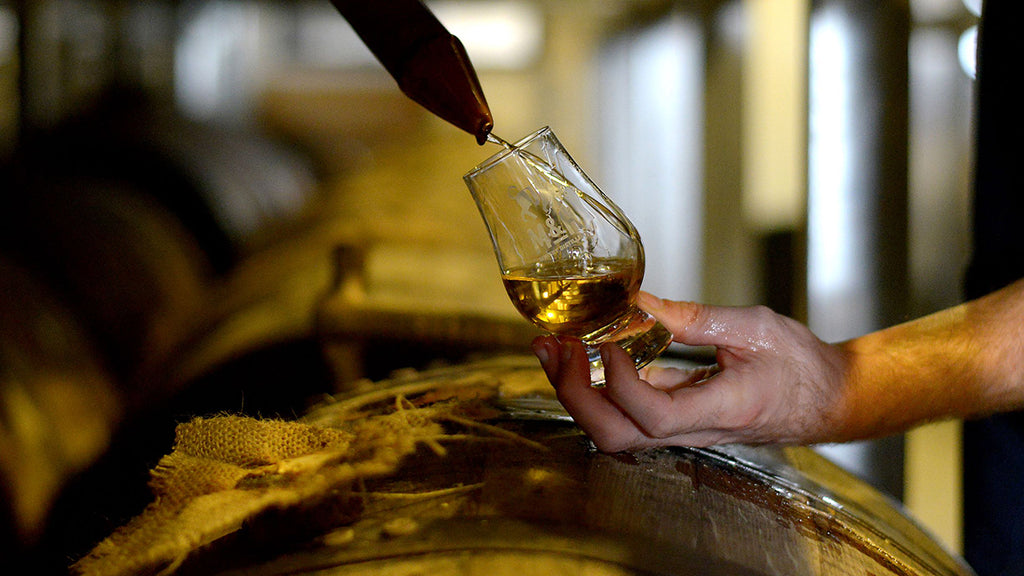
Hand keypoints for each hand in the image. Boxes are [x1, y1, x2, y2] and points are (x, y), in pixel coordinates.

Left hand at [532, 292, 850, 450]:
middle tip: (556, 347)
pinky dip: (596, 390)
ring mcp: (682, 433)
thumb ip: (690, 317)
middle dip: (576, 394)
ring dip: (577, 393)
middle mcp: (696, 431)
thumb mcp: (752, 326)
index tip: (605, 342)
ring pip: (615, 434)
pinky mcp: (675, 423)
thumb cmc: (801, 366)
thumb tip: (635, 301)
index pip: (655, 415)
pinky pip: (625, 418)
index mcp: (723, 409)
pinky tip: (582, 358)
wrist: (828, 400)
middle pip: (618, 437)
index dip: (620, 383)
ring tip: (554, 350)